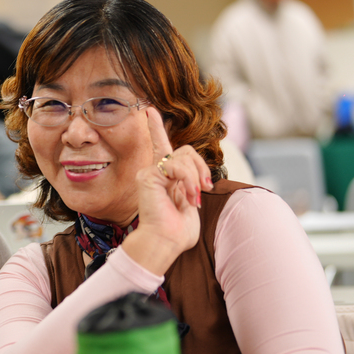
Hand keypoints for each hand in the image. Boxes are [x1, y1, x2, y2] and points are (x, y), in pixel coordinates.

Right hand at [121, 107, 208, 274]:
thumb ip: (193, 184)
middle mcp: (154, 172)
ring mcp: (150, 173)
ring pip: (184, 156)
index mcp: (164, 177)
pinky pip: (176, 166)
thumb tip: (202, 179)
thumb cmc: (177, 231)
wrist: (165, 242)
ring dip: (196, 178)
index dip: (155, 127)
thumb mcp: (191, 202)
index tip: (149, 111)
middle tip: (205, 189)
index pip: (162, 146)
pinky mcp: (148, 176)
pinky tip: (189, 197)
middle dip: (201, 168)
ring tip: (194, 199)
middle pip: (185, 150)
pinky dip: (189, 181)